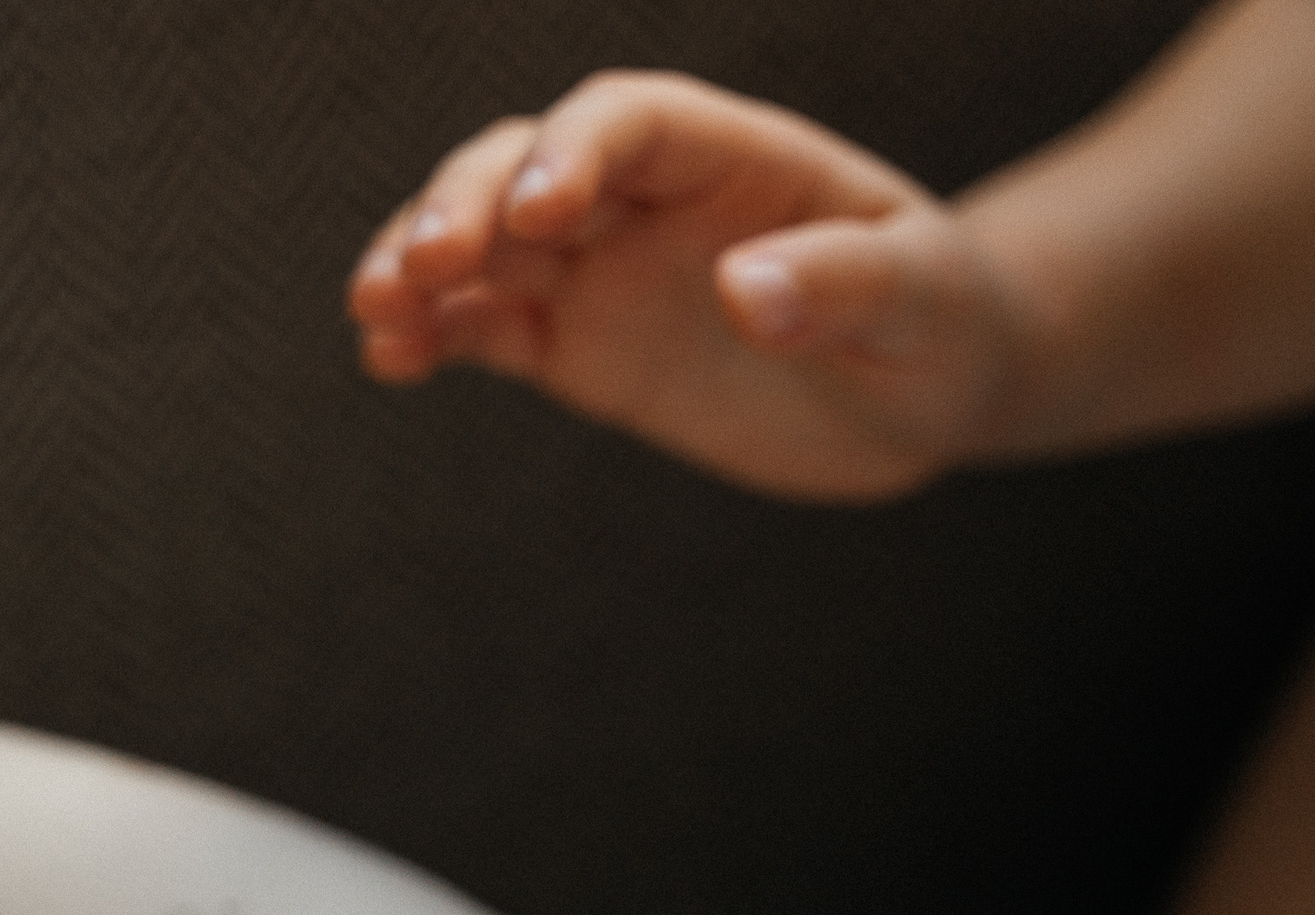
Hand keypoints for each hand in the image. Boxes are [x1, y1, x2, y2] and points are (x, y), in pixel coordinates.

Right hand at [349, 71, 1029, 501]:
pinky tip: (389, 360)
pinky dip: (431, 337)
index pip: (630, 121)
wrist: (922, 393)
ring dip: (418, 265)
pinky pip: (483, 327)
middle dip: (465, 204)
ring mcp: (600, 270)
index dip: (573, 152)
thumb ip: (845, 286)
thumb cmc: (939, 324)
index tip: (540, 217)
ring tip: (375, 315)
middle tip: (422, 267)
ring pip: (481, 241)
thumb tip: (747, 290)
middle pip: (526, 164)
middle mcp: (648, 200)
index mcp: (732, 157)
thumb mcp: (924, 304)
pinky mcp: (576, 345)